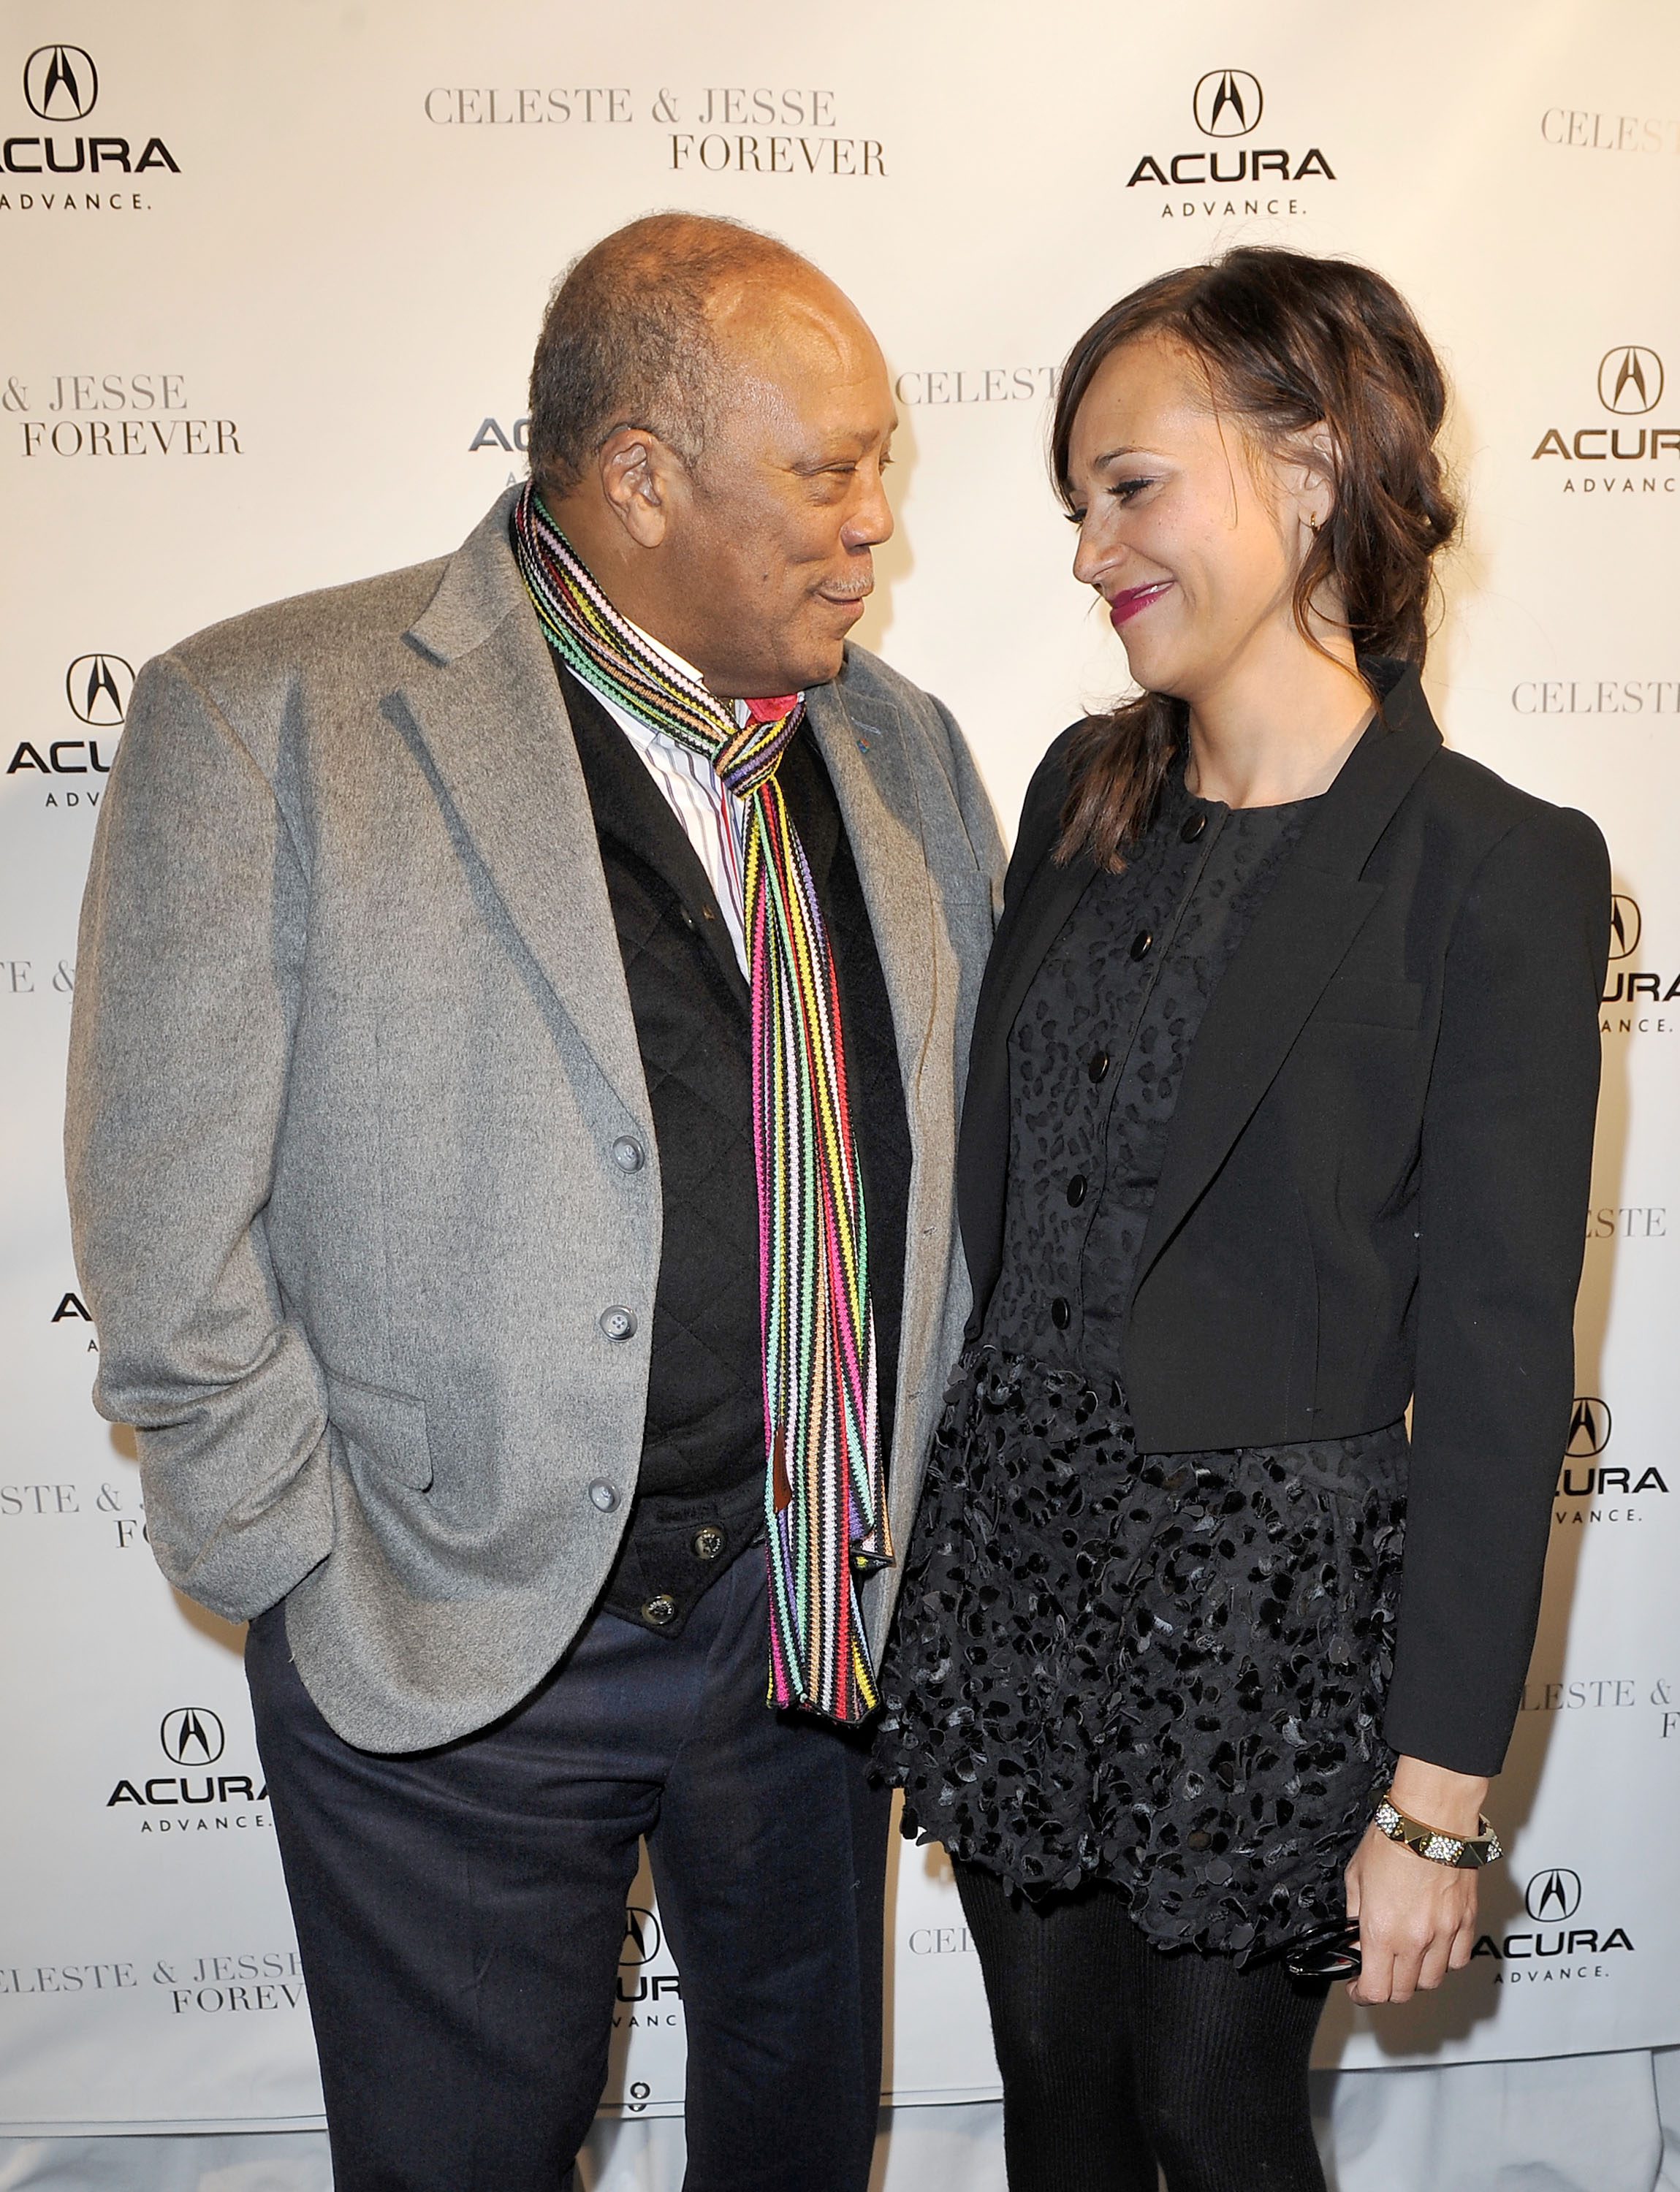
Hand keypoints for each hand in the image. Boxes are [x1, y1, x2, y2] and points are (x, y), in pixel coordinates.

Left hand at [1342, 1757, 1486, 2004]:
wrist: (1431, 1817)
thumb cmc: (1391, 1838)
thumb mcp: (1356, 1877)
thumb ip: (1355, 1917)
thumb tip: (1355, 1942)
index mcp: (1382, 1931)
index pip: (1375, 1990)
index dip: (1362, 1994)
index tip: (1356, 1988)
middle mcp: (1415, 1939)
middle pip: (1403, 1992)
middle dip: (1386, 1987)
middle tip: (1378, 1972)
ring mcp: (1444, 1933)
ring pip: (1433, 1980)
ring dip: (1416, 1976)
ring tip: (1406, 1958)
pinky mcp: (1466, 1922)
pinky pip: (1458, 1959)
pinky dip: (1445, 1961)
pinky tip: (1434, 1946)